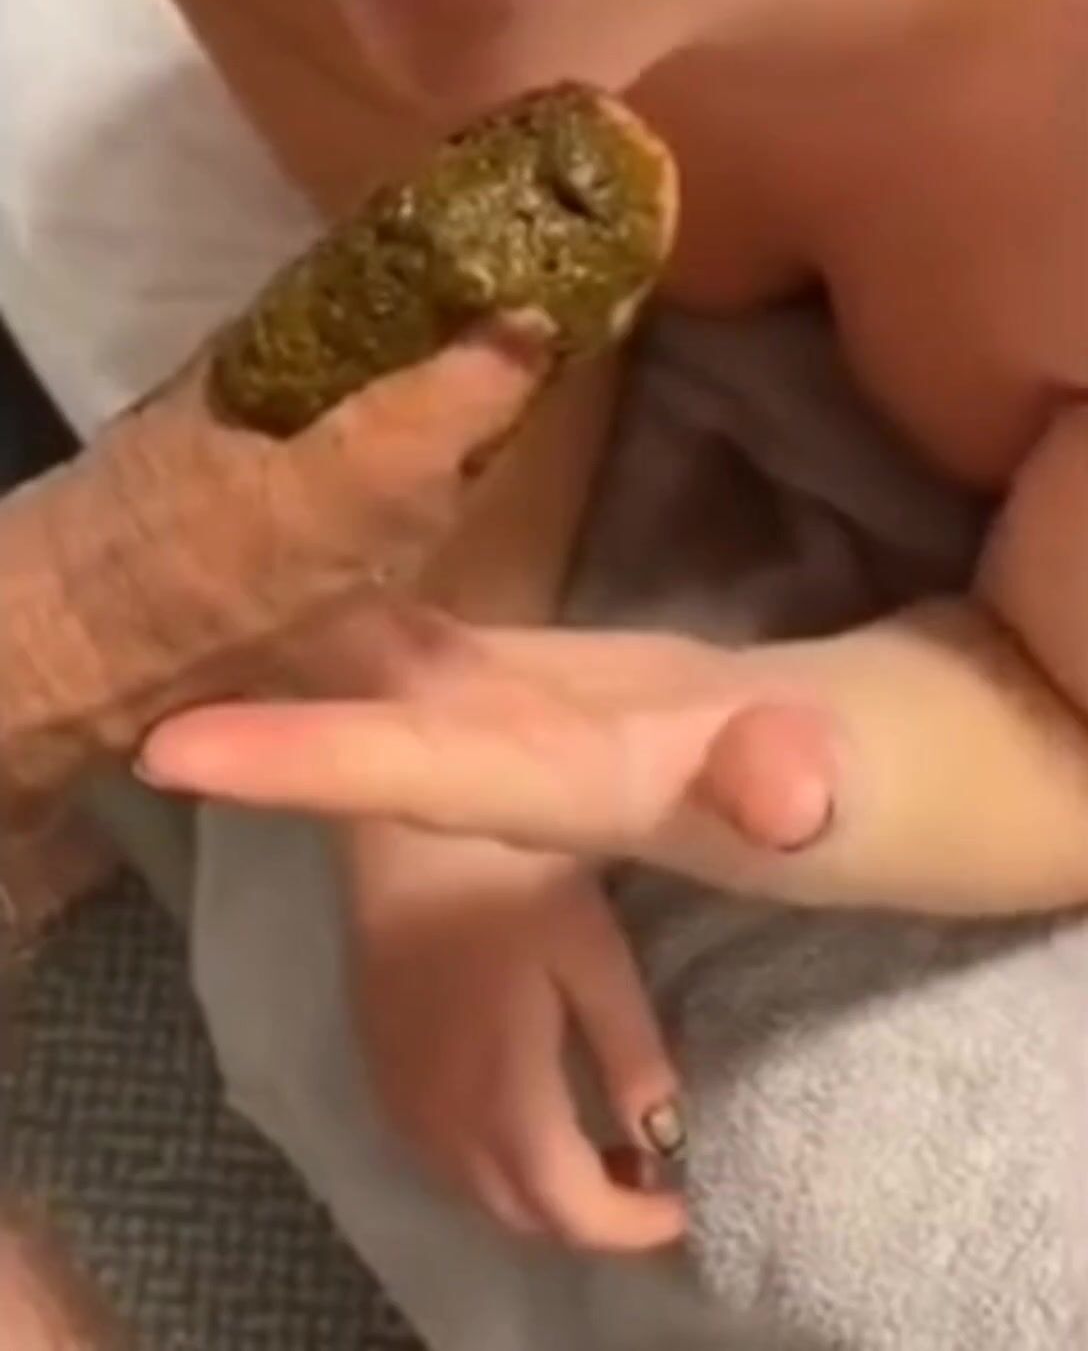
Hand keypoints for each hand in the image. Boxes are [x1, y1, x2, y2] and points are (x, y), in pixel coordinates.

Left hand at [140, 594, 1087, 917]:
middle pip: (384, 735)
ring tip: (208, 580)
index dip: (307, 764)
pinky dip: (401, 609)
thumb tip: (774, 792)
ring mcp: (570, 724)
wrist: (961, 765)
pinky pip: (471, 650)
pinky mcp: (594, 686)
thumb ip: (819, 783)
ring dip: (311, 649)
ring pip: (413, 687)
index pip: (435, 775)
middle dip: (262, 706)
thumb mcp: (886, 778)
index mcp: (606, 783)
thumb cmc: (935, 775)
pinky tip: (342, 557)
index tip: (174, 750)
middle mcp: (557, 764)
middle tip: (129, 656)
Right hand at [342, 821, 685, 1251]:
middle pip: (525, 1219)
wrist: (396, 838)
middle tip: (653, 1175)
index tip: (689, 1203)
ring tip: (601, 1147)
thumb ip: (631, 1056)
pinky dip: (495, 1166)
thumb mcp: (592, 956)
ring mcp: (402, 1107)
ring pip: (479, 1196)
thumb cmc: (506, 880)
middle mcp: (444, 1130)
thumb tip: (670, 1143)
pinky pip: (443, 1160)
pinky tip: (526, 1114)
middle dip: (595, 1216)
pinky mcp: (380, 1077)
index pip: (575, 1214)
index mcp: (506, 1106)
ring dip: (542, 1195)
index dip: (639, 1227)